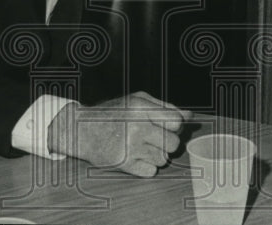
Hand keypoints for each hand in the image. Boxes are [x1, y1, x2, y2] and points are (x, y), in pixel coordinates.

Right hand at [47, 91, 192, 176]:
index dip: (174, 125)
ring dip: (156, 154)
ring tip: (142, 146)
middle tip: (154, 138)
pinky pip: (151, 171)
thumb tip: (189, 116)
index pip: (176, 121)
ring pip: (164, 159)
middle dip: (167, 142)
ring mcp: (130, 147)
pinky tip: (135, 157)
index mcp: (140, 107)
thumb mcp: (137, 100)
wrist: (82, 130)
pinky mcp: (124, 164)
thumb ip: (164, 106)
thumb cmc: (113, 113)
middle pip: (173, 143)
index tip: (166, 125)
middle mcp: (136, 127)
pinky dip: (146, 166)